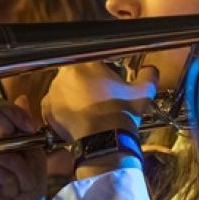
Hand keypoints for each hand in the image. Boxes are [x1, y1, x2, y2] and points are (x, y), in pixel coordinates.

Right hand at [0, 100, 46, 199]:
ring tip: (19, 183)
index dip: (16, 112)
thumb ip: (30, 133)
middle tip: (19, 145)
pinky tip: (8, 192)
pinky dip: (10, 181)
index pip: (0, 106)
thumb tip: (22, 98)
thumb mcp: (35, 160)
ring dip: (19, 167)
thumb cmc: (24, 193)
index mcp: (3, 135)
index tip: (31, 127)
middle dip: (8, 122)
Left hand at [43, 62, 157, 141]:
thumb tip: (151, 70)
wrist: (104, 140)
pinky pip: (54, 106)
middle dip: (84, 82)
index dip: (97, 69)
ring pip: (63, 89)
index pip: (90, 58)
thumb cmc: (121, 113)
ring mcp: (53, 92)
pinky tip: (77, 118)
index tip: (103, 77)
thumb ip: (148, 76)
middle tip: (97, 95)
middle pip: (74, 73)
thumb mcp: (142, 93)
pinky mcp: (47, 110)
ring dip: (72, 95)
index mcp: (87, 63)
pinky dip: (63, 111)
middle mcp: (65, 74)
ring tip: (88, 109)